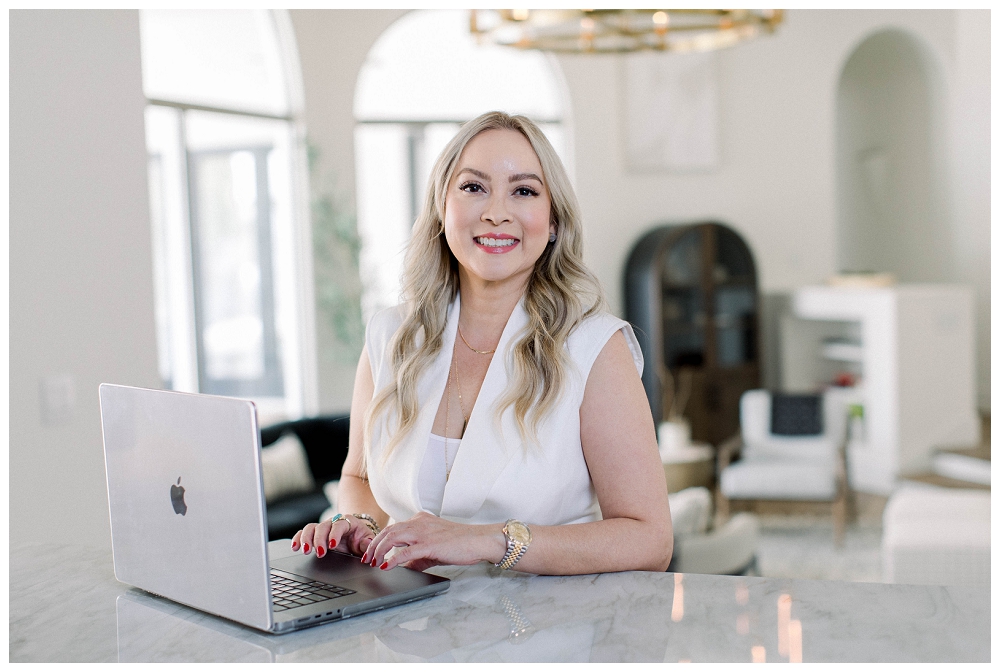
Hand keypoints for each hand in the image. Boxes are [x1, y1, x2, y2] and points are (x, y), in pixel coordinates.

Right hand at [291, 515, 374, 558]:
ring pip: (311, 528)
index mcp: (348, 522)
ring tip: (305, 551)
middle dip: (319, 539)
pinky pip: (304, 532)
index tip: (332, 545)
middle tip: (320, 552)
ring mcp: (323, 528)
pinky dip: (298, 538)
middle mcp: (333, 522)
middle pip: (323, 526)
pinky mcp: (315, 534)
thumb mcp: (368, 540)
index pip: (339, 525)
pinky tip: (294, 547)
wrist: (356, 533)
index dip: (335, 534)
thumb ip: (368, 543)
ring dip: (306, 539)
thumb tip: (366, 545)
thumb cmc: (361, 537)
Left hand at [361, 511, 505, 571]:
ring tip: (373, 562)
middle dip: (374, 545)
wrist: (479, 540)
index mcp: (421, 520)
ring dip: (379, 550)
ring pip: (393, 537)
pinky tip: (386, 566)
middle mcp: (419, 523)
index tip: (372, 552)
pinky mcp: (429, 544)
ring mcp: (424, 532)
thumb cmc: (461, 543)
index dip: (380, 540)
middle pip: (388, 530)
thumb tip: (404, 567)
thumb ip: (417, 557)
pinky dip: (393, 558)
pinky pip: (406, 550)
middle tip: (367, 558)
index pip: (394, 527)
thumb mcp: (435, 549)